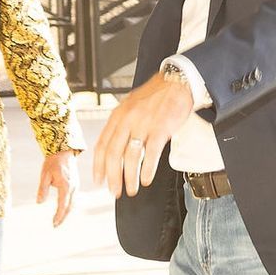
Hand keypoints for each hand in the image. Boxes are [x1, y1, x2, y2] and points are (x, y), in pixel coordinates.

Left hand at [36, 150, 78, 226]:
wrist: (63, 151)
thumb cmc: (52, 163)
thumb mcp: (44, 175)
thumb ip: (42, 189)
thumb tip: (39, 203)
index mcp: (66, 185)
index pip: (63, 205)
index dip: (58, 216)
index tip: (53, 224)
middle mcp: (73, 187)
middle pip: (70, 207)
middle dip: (63, 217)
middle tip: (55, 226)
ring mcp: (76, 186)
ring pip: (73, 204)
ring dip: (66, 213)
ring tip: (58, 220)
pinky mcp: (76, 185)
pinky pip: (73, 199)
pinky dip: (69, 206)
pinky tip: (63, 210)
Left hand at [92, 72, 194, 197]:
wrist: (177, 82)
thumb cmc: (156, 95)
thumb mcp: (131, 104)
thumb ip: (121, 123)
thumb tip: (113, 144)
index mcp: (118, 115)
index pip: (102, 145)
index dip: (99, 166)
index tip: (98, 180)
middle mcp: (128, 120)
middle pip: (114, 154)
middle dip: (113, 177)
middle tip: (114, 191)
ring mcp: (144, 124)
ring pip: (132, 157)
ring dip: (130, 177)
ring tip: (131, 189)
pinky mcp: (161, 129)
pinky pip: (151, 154)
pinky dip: (147, 170)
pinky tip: (146, 179)